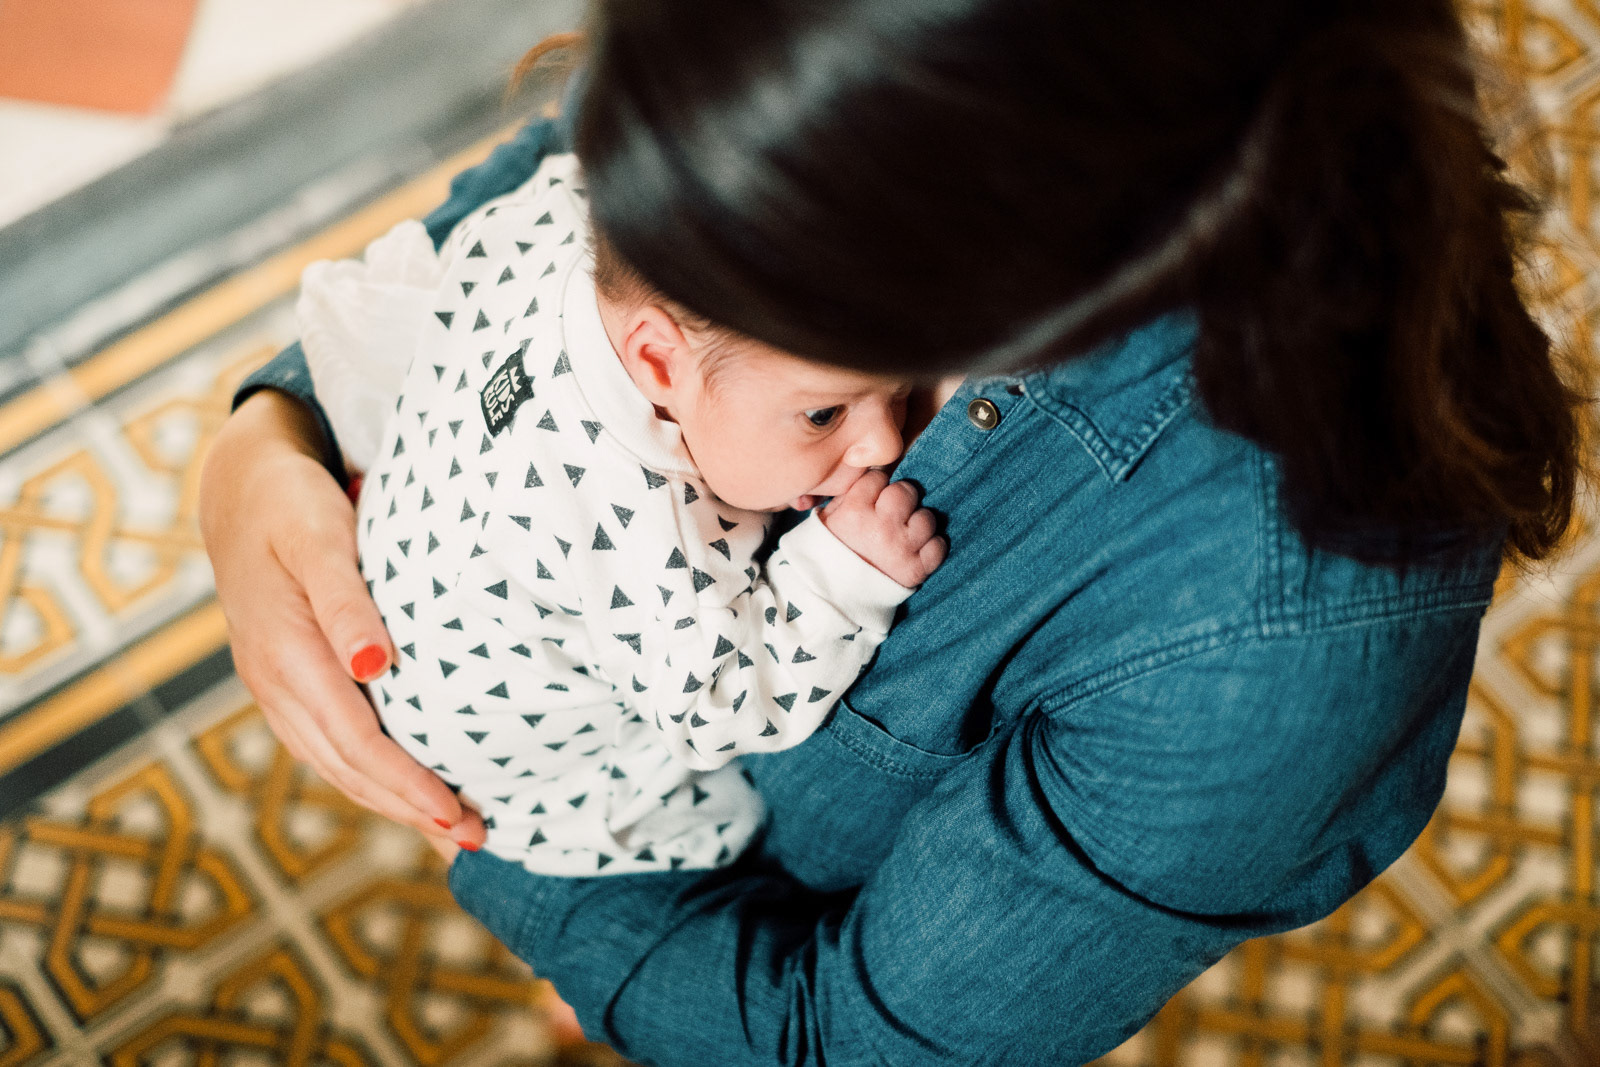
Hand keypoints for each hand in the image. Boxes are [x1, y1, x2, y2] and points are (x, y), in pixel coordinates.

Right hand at [199, 391, 485, 850]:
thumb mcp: (320, 537)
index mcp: (285, 654)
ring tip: (451, 828)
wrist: (240, 488)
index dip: (406, 783)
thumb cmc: (292, 505)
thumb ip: (347, 603)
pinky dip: (369, 775)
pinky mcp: (285, 682)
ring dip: (392, 802)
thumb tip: (373, 667)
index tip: (456, 812)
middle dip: (409, 808)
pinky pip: (328, 744)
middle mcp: (274, 683)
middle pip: (347, 767)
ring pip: (335, 764)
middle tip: (476, 837)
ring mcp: (274, 687)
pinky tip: (405, 786)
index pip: (355, 740)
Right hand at [819, 470, 945, 586]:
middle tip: (892, 512)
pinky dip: (931, 546)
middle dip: (899, 499)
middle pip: (905, 492)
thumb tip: (870, 474)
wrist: (832, 600)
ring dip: (917, 523)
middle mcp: (879, 528)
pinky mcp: (916, 569)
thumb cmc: (828, 556)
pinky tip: (917, 548)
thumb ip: (847, 496)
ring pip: (926, 517)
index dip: (875, 486)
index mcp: (853, 513)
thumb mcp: (825, 521)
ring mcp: (901, 549)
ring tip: (904, 533)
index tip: (872, 498)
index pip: (877, 477)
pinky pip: (938, 545)